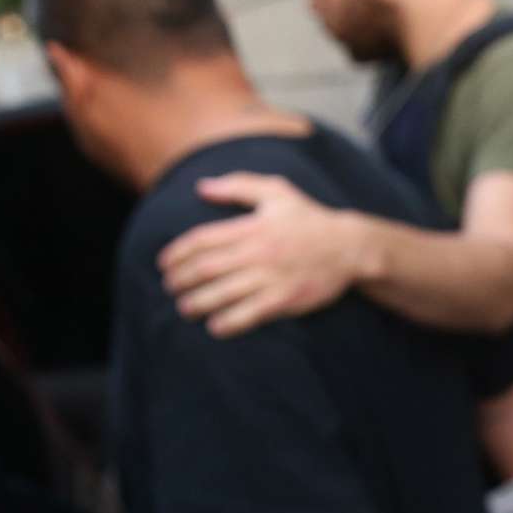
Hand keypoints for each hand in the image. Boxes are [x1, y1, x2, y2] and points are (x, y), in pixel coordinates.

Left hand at [158, 173, 362, 337]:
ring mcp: (270, 277)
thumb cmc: (309, 219)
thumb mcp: (277, 192)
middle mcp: (257, 251)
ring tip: (185, 308)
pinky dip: (228, 322)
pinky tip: (215, 326)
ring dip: (197, 303)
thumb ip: (238, 186)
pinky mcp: (284, 299)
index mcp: (251, 226)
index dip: (177, 252)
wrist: (349, 247)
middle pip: (206, 268)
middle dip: (181, 279)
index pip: (203, 239)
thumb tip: (202, 187)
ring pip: (222, 293)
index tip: (163, 263)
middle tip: (170, 287)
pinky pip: (249, 314)